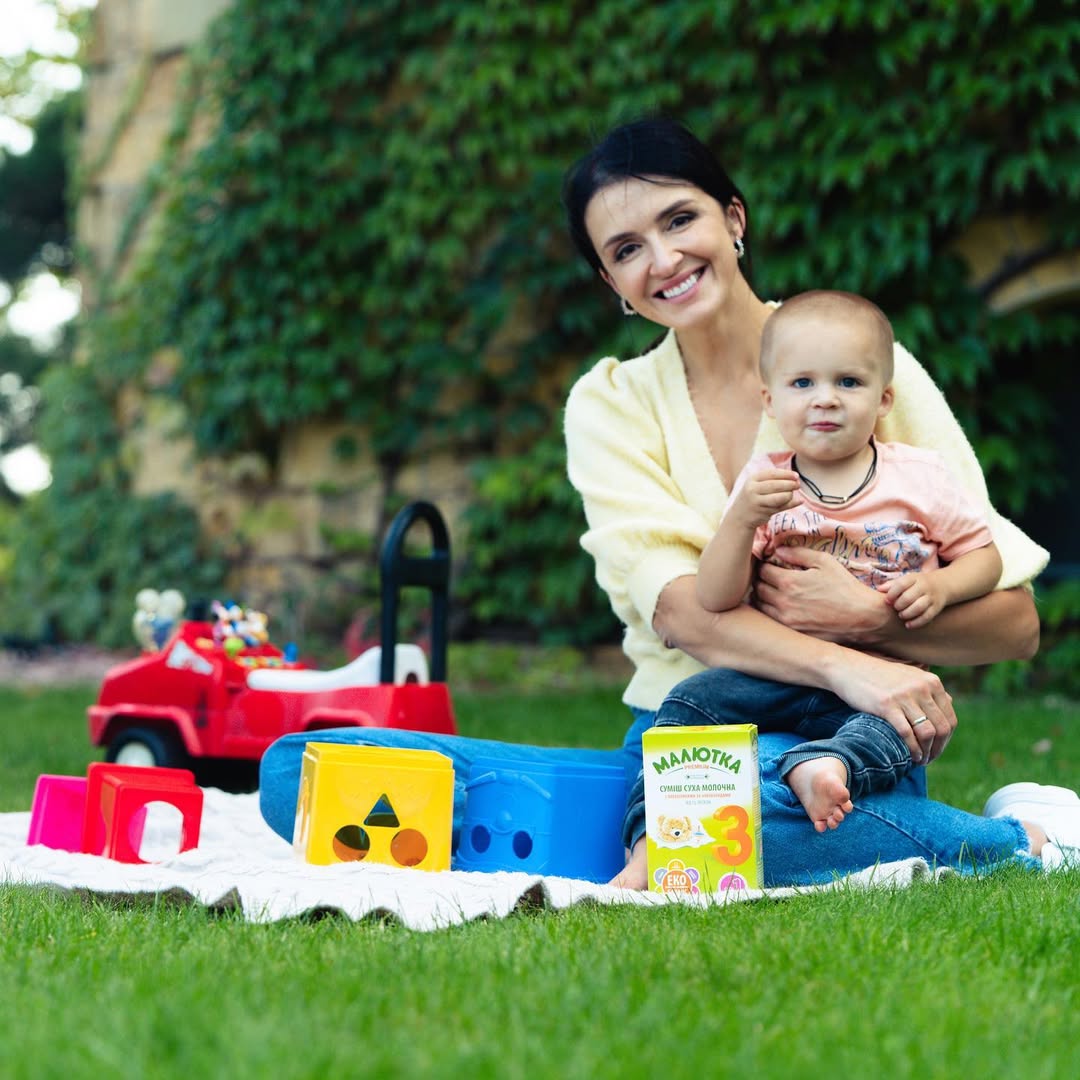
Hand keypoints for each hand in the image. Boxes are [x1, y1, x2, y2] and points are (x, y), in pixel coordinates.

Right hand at [730, 469, 800, 528]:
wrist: (739, 517)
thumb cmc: (753, 497)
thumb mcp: (757, 485)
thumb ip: (773, 480)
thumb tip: (796, 478)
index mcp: (752, 479)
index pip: (772, 474)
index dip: (786, 474)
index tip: (796, 476)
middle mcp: (752, 489)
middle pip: (776, 485)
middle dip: (790, 484)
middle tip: (798, 485)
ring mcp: (757, 502)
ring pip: (779, 497)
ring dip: (789, 495)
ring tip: (792, 494)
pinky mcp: (762, 513)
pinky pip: (781, 507)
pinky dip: (792, 504)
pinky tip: (799, 501)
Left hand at [753, 545, 889, 644]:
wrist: (863, 619)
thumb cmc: (846, 588)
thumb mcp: (825, 562)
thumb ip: (799, 553)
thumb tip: (778, 550)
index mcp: (789, 583)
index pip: (762, 571)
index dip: (764, 565)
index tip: (768, 564)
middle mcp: (783, 603)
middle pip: (758, 589)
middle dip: (760, 580)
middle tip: (768, 577)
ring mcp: (786, 621)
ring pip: (760, 606)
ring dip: (762, 597)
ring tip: (772, 591)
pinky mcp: (792, 634)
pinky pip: (771, 621)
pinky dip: (770, 612)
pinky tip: (780, 607)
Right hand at [830, 650, 955, 763]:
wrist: (847, 668)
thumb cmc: (878, 676)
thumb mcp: (909, 676)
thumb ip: (929, 689)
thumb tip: (949, 704)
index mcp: (931, 682)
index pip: (950, 719)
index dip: (946, 740)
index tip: (936, 749)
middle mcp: (922, 688)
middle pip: (942, 728)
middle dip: (938, 749)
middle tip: (928, 759)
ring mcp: (904, 696)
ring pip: (927, 732)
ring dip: (926, 752)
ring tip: (919, 760)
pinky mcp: (886, 705)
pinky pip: (907, 733)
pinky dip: (912, 749)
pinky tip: (909, 756)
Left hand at [880, 572, 946, 629]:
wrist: (942, 585)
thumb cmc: (917, 584)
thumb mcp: (906, 580)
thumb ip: (892, 585)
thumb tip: (879, 589)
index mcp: (914, 578)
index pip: (901, 584)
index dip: (892, 593)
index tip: (887, 601)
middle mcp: (924, 587)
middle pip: (909, 597)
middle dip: (899, 605)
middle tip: (895, 608)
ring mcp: (931, 597)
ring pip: (919, 607)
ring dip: (907, 613)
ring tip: (901, 615)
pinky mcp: (936, 608)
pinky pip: (927, 616)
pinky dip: (917, 622)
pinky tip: (908, 625)